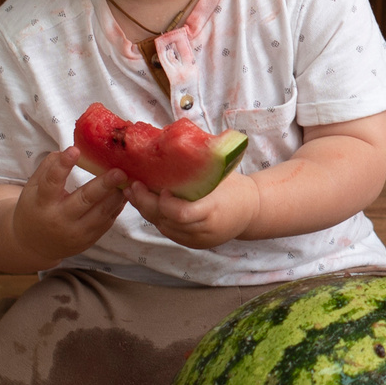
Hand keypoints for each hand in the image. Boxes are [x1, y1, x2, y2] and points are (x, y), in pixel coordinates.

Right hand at [9, 149, 127, 264]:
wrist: (34, 245)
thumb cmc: (35, 209)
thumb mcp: (33, 188)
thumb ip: (48, 168)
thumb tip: (69, 150)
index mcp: (42, 202)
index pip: (51, 182)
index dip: (62, 166)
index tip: (74, 150)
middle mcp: (59, 218)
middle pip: (84, 199)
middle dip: (104, 185)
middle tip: (120, 172)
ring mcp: (75, 232)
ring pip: (101, 212)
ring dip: (117, 195)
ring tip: (128, 179)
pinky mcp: (88, 239)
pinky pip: (106, 222)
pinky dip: (117, 207)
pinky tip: (124, 193)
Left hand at [126, 170, 262, 251]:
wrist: (252, 211)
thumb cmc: (235, 186)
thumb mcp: (222, 173)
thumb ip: (199, 164)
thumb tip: (173, 141)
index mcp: (213, 210)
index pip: (182, 214)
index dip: (165, 203)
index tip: (162, 188)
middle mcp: (204, 229)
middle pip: (166, 220)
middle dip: (145, 203)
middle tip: (134, 185)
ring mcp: (197, 239)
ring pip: (162, 227)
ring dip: (145, 210)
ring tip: (134, 192)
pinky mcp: (192, 243)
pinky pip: (167, 231)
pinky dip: (155, 217)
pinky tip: (146, 203)